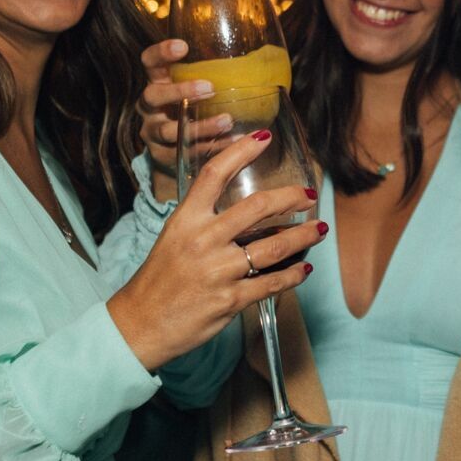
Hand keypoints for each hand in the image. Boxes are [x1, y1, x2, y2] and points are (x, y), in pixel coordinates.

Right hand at [107, 129, 325, 371]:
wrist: (140, 323)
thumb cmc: (159, 280)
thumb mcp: (173, 238)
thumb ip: (204, 222)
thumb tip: (244, 213)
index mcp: (186, 220)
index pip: (214, 174)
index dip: (240, 151)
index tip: (263, 137)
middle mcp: (203, 240)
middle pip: (257, 207)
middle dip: (290, 198)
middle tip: (308, 194)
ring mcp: (218, 270)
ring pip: (274, 247)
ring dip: (303, 236)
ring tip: (319, 230)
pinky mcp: (230, 299)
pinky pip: (272, 283)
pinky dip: (293, 275)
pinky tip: (303, 268)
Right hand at [137, 38, 227, 201]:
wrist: (176, 154)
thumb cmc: (193, 110)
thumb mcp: (197, 90)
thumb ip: (217, 76)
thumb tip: (267, 60)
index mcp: (158, 83)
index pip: (150, 62)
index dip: (161, 52)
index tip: (183, 46)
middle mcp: (150, 107)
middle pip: (153, 96)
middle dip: (180, 91)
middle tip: (210, 88)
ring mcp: (154, 133)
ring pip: (169, 130)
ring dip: (199, 125)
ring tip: (226, 120)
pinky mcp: (163, 157)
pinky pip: (187, 152)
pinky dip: (211, 147)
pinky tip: (233, 141)